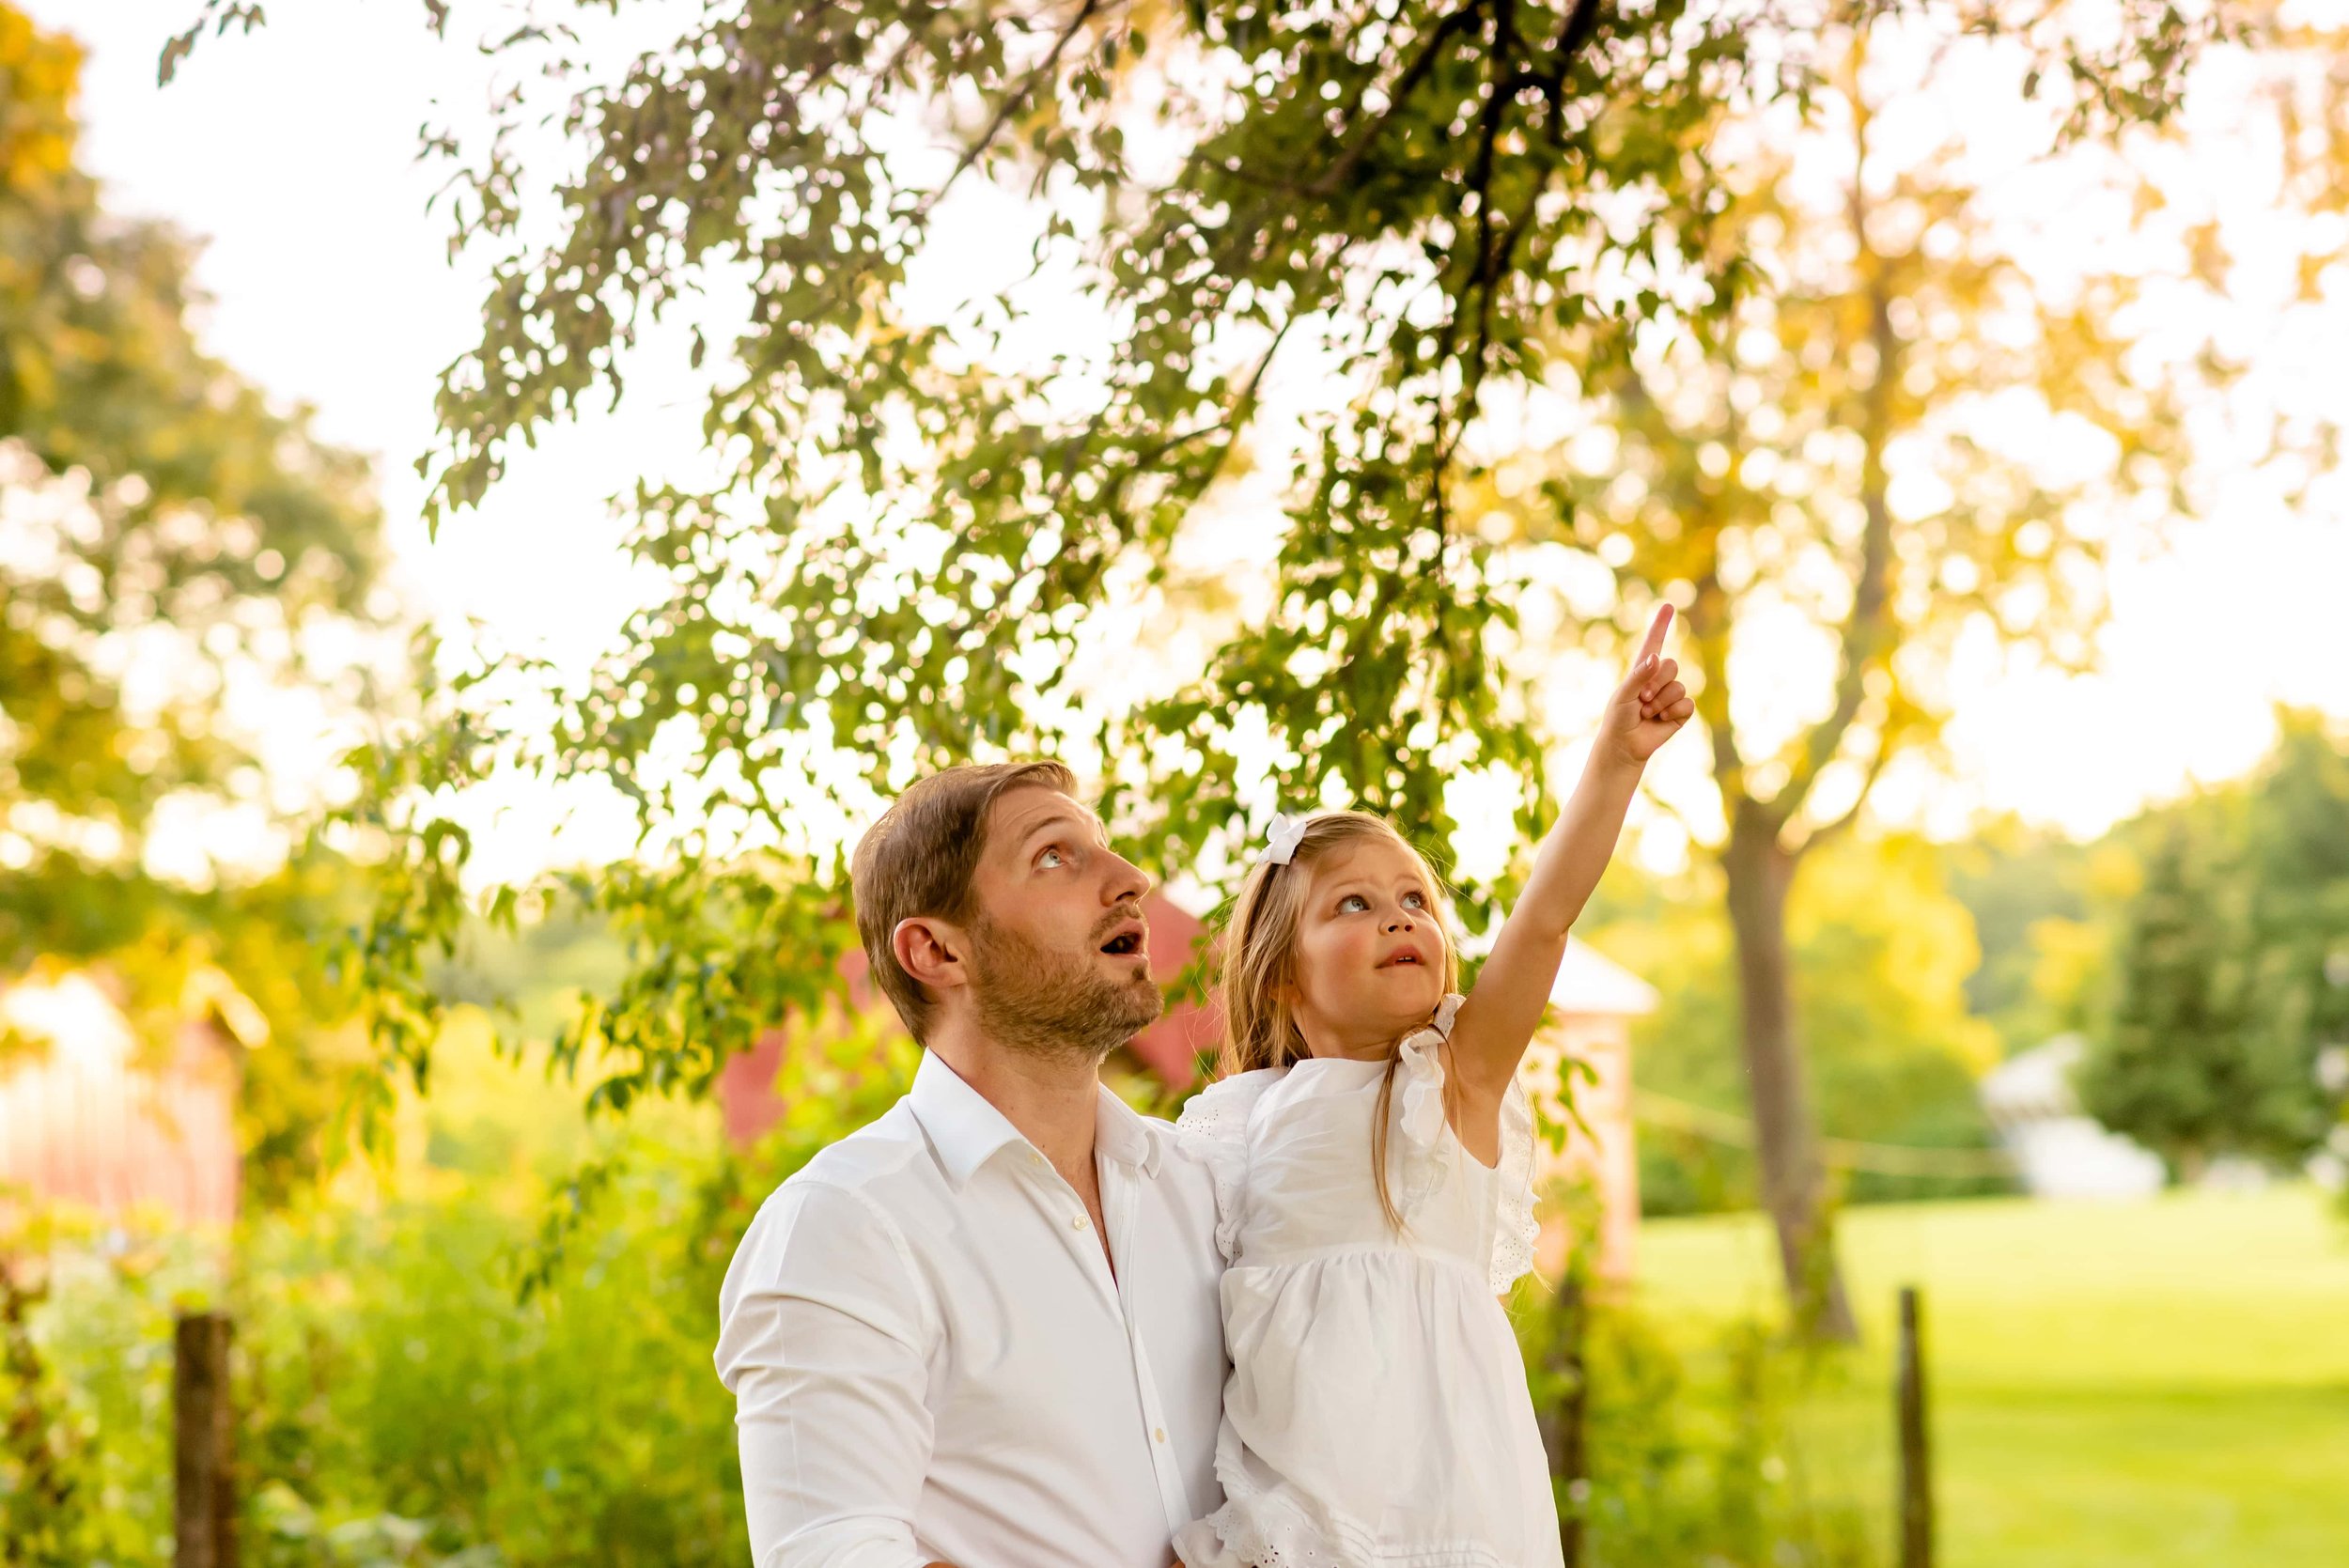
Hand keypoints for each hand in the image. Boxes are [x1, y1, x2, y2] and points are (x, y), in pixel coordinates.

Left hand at [1600, 604, 1692, 764]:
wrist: (1625, 746)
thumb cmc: (1618, 718)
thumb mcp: (1624, 694)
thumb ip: (1639, 675)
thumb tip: (1656, 657)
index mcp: (1643, 670)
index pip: (1654, 643)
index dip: (1661, 625)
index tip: (1668, 606)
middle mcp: (1659, 679)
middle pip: (1672, 665)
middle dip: (1656, 683)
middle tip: (1642, 699)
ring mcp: (1671, 695)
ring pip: (1678, 687)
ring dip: (1660, 702)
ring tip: (1647, 713)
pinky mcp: (1680, 712)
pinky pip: (1686, 704)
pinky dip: (1671, 713)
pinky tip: (1660, 720)